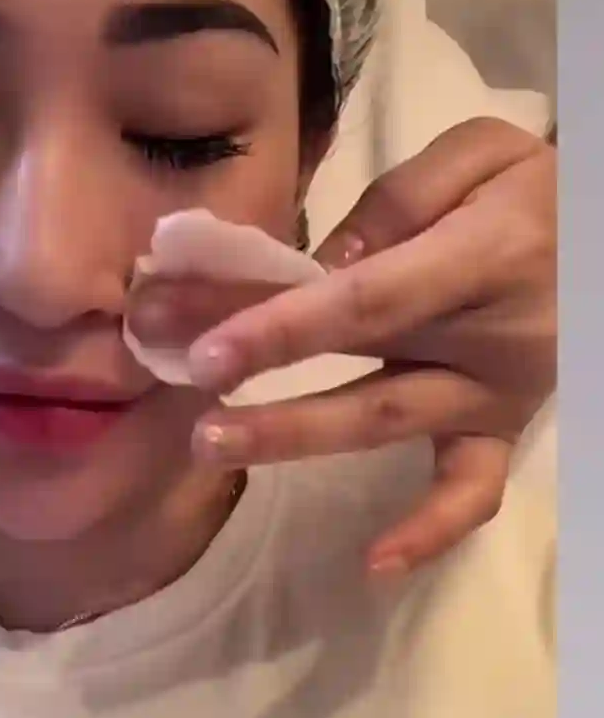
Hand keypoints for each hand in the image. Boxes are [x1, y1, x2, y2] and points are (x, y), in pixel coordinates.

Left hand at [127, 118, 555, 572]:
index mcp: (480, 257)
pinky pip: (472, 490)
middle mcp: (489, 336)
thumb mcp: (480, 153)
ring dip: (295, 436)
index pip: (366, 299)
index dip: (282, 324)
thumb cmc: (535, 189)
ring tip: (211, 443)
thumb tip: (318, 263)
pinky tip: (375, 564)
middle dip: (262, 374)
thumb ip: (398, 199)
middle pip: (360, 359)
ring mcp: (497, 392)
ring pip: (388, 424)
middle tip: (181, 381)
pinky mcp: (504, 429)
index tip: (206, 343)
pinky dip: (430, 531)